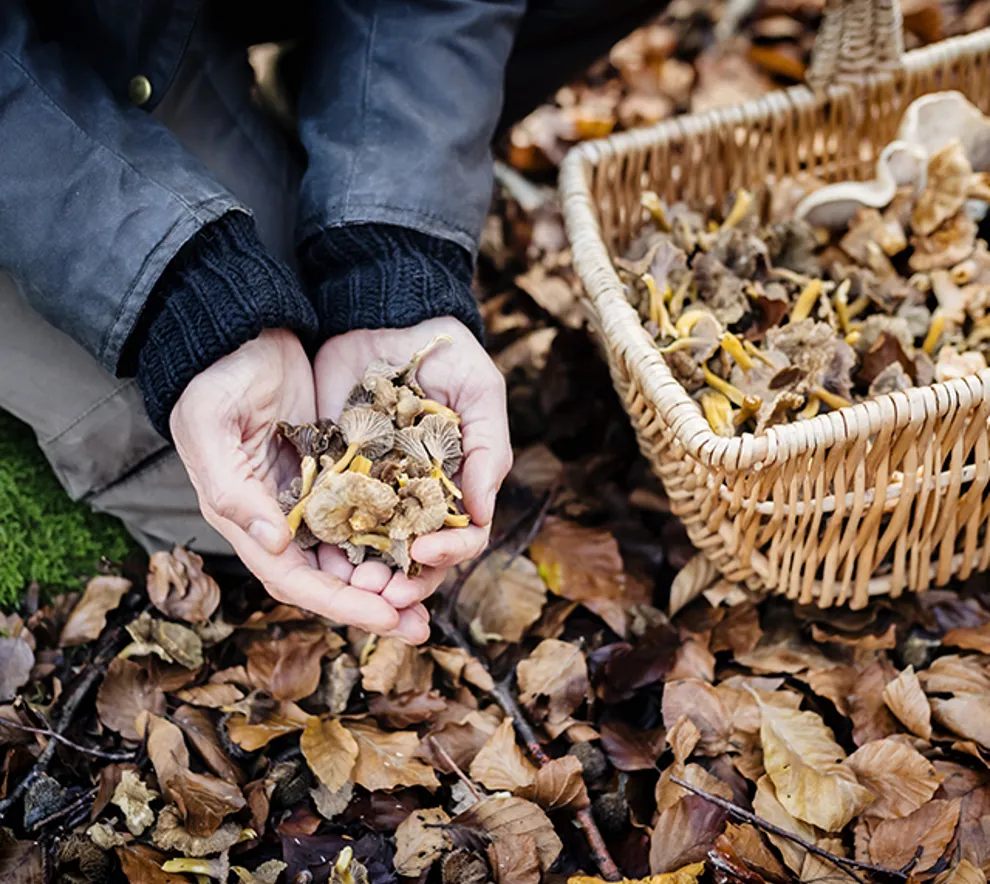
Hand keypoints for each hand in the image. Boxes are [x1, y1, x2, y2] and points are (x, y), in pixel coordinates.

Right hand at [170, 329, 428, 641]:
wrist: (243, 331)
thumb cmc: (216, 377)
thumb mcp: (211, 425)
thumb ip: (233, 490)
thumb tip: (276, 546)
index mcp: (246, 517)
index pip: (294, 578)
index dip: (339, 604)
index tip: (385, 618)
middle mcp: (279, 517)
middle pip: (330, 577)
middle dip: (373, 605)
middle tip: (421, 626)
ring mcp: (311, 495)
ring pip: (354, 552)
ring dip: (388, 578)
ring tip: (431, 597)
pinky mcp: (336, 470)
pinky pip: (369, 513)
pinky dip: (394, 534)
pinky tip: (427, 545)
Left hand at [314, 317, 512, 610]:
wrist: (385, 315)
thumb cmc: (445, 353)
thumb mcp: (479, 391)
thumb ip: (488, 449)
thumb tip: (485, 513)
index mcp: (457, 483)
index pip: (462, 535)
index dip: (449, 552)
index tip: (425, 551)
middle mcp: (418, 496)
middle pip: (416, 557)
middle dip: (402, 582)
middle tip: (382, 594)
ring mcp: (376, 489)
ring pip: (372, 550)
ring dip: (364, 577)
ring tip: (350, 587)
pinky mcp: (335, 474)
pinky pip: (332, 518)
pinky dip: (327, 544)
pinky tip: (318, 558)